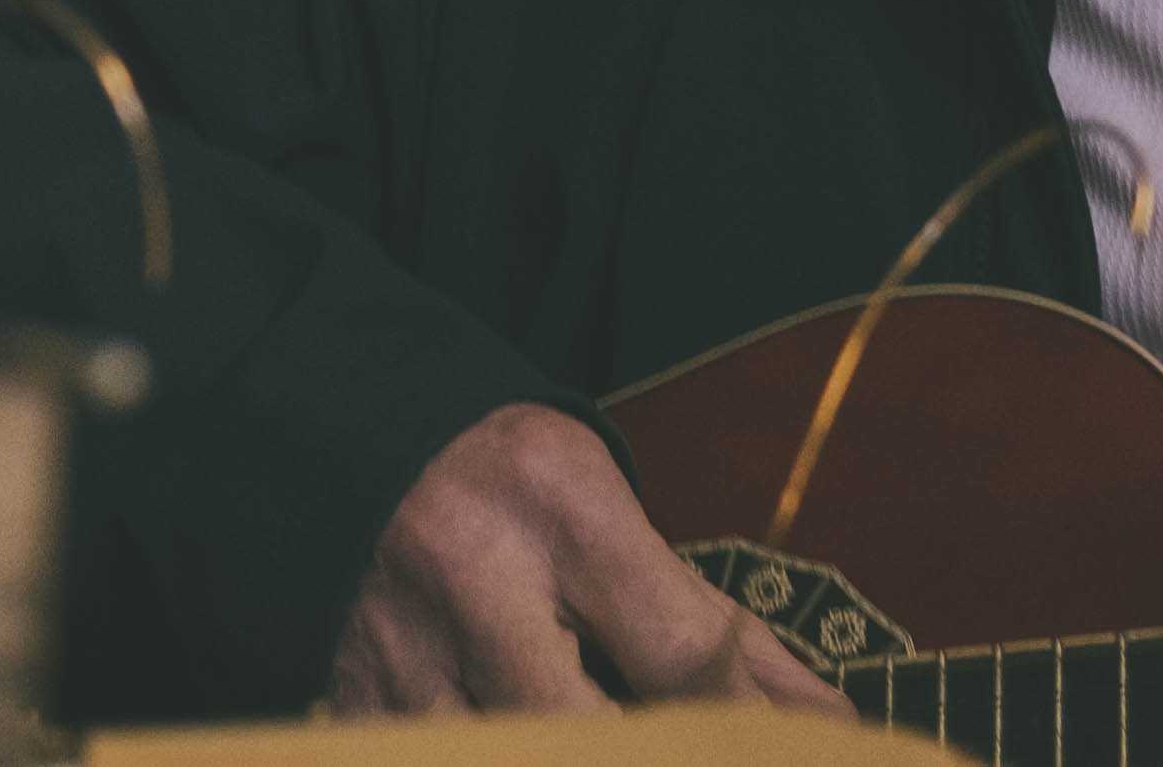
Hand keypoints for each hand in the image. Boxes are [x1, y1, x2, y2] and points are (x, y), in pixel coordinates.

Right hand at [328, 400, 850, 715]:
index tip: (798, 761)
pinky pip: (422, 758)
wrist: (338, 428)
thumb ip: (711, 623)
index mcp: (560, 505)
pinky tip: (521, 746)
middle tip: (691, 756)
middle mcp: (474, 573)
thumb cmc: (504, 482)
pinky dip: (479, 755)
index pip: (683, 655)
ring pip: (498, 755)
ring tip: (598, 748)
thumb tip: (824, 724)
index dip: (749, 734)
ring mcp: (400, 646)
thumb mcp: (606, 507)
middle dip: (646, 759)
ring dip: (557, 758)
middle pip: (582, 736)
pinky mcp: (349, 697)